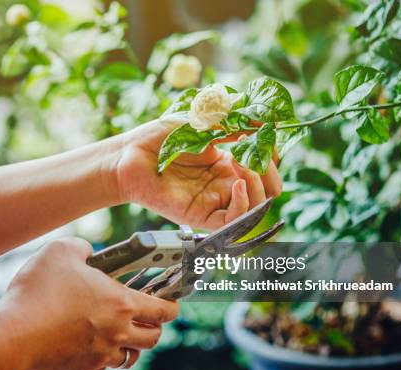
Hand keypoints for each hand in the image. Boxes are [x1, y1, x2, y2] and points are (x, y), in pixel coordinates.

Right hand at [0, 237, 178, 369]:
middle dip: (155, 327)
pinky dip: (103, 359)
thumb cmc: (38, 291)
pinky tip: (90, 347)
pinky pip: (103, 368)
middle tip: (146, 318)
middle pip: (154, 338)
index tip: (172, 303)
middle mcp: (118, 332)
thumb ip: (83, 247)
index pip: (163, 309)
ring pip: (131, 357)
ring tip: (119, 334)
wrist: (13, 334)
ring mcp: (102, 355)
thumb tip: (89, 253)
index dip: (172, 305)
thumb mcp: (62, 250)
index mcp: (121, 303)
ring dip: (131, 345)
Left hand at [115, 120, 281, 229]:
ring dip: (258, 184)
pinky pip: (234, 221)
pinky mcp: (201, 217)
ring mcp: (214, 201)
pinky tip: (237, 184)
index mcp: (226, 163)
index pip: (265, 166)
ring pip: (256, 207)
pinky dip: (244, 204)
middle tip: (257, 154)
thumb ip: (232, 122)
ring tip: (241, 161)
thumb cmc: (158, 138)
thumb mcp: (200, 122)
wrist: (129, 156)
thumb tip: (264, 119)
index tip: (265, 135)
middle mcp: (223, 184)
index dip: (271, 153)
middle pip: (267, 189)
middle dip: (271, 172)